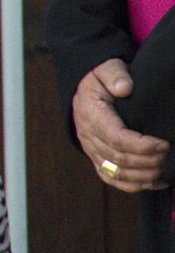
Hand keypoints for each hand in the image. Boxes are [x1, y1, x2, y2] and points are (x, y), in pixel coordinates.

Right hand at [73, 58, 168, 192]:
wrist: (86, 91)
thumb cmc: (101, 80)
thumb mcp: (106, 68)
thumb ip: (114, 74)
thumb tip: (125, 88)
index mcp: (90, 115)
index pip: (116, 138)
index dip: (142, 145)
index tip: (164, 142)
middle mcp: (88, 136)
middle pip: (119, 159)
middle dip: (149, 160)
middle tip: (170, 152)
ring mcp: (92, 151)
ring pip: (118, 174)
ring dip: (145, 175)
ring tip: (166, 166)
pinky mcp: (98, 160)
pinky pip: (114, 180)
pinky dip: (137, 185)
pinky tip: (158, 180)